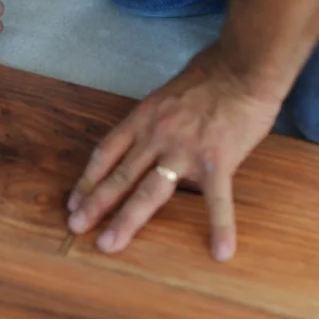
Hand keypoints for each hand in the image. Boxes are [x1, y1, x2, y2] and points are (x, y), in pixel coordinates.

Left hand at [67, 45, 281, 261]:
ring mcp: (185, 151)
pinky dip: (221, 227)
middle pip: (119, 177)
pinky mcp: (218, 161)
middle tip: (76, 227)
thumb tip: (144, 141)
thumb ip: (153, 121)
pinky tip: (221, 252)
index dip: (88, 179)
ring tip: (109, 244)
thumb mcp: (165, 95)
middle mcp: (156, 137)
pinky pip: (218, 200)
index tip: (74, 200)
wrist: (244, 66)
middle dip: (94, 205)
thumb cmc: (209, 75)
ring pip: (149, 192)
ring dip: (126, 220)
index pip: (106, 154)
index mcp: (143, 119)